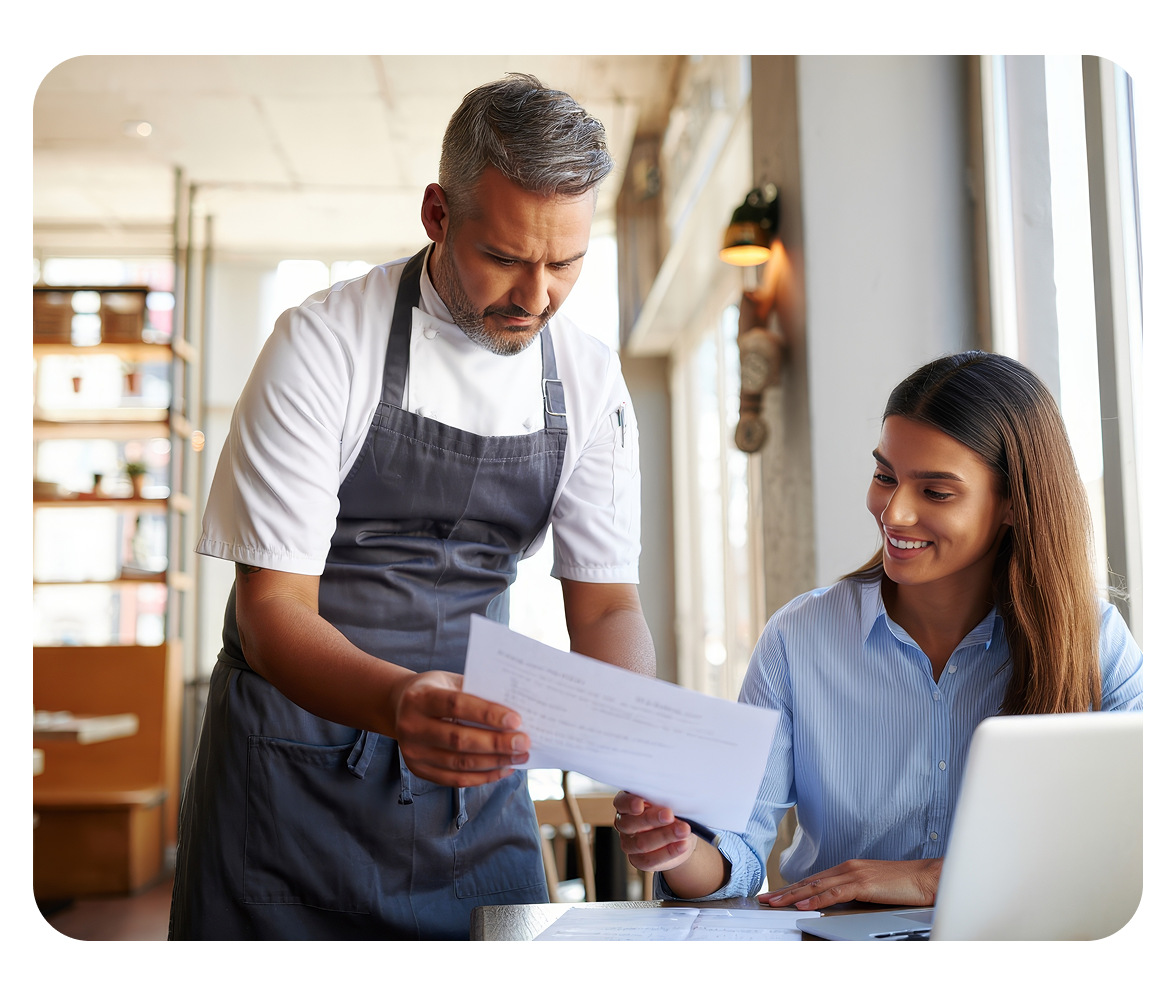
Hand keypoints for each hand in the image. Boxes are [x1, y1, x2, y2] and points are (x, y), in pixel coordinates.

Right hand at [390, 671, 529, 786]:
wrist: (400, 706)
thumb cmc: (434, 690)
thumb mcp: (449, 681)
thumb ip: (476, 692)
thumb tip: (513, 713)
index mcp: (420, 698)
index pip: (457, 706)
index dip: (487, 714)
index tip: (516, 720)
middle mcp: (412, 726)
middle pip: (459, 739)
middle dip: (496, 743)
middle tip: (524, 742)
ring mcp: (413, 752)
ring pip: (460, 763)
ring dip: (495, 762)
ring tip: (520, 756)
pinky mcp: (419, 770)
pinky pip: (455, 780)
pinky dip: (483, 777)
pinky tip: (504, 768)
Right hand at [612, 791, 696, 871]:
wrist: (679, 836)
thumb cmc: (671, 812)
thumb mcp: (669, 802)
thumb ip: (665, 801)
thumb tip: (671, 802)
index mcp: (626, 804)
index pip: (621, 802)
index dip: (629, 803)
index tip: (640, 804)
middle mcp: (624, 823)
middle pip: (631, 823)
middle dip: (651, 819)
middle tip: (669, 815)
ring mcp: (628, 843)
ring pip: (642, 843)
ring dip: (665, 836)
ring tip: (683, 831)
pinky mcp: (638, 860)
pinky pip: (650, 859)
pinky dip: (669, 852)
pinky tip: (682, 844)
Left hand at [758, 858, 941, 909]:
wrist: (927, 878)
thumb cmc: (904, 884)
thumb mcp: (873, 887)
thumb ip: (854, 892)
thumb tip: (839, 903)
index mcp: (849, 868)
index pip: (814, 879)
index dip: (793, 887)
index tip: (776, 895)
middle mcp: (848, 867)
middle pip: (809, 881)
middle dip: (785, 891)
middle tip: (765, 898)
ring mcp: (855, 874)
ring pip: (816, 886)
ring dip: (793, 895)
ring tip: (775, 903)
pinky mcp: (863, 884)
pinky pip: (835, 893)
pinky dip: (817, 899)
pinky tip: (803, 905)